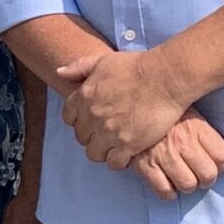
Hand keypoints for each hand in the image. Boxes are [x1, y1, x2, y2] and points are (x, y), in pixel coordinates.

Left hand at [56, 45, 191, 166]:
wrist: (164, 79)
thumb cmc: (136, 67)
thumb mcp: (103, 61)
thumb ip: (79, 67)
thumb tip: (59, 72)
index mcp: (83, 96)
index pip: (68, 117)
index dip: (79, 120)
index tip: (91, 120)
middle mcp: (92, 116)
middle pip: (81, 137)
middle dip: (91, 136)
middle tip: (106, 133)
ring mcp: (109, 132)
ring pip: (94, 153)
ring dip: (103, 150)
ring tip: (115, 145)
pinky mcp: (128, 144)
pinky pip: (114, 162)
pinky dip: (118, 160)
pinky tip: (127, 152)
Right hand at [129, 110, 223, 200]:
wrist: (127, 103)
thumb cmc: (161, 108)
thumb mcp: (188, 110)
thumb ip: (208, 132)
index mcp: (195, 126)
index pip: (222, 156)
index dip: (223, 163)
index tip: (217, 162)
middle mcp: (181, 142)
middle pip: (208, 174)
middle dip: (207, 178)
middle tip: (200, 173)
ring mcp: (162, 155)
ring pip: (188, 185)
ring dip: (188, 185)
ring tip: (183, 177)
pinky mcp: (144, 165)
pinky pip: (163, 190)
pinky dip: (168, 192)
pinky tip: (167, 183)